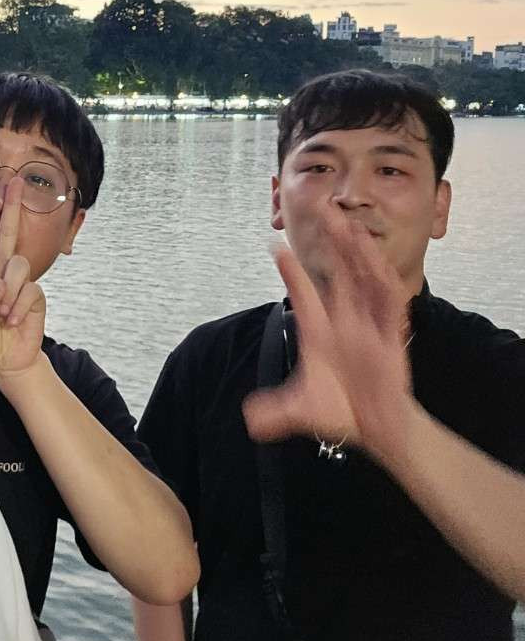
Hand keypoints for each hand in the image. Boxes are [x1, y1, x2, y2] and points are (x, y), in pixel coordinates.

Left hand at [0, 179, 46, 378]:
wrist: (6, 358)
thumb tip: (0, 284)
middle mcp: (0, 271)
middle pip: (8, 232)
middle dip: (12, 206)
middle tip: (16, 180)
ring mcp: (19, 281)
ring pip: (18, 264)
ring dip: (9, 291)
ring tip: (2, 314)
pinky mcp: (35, 293)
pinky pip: (29, 289)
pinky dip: (18, 307)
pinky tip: (13, 320)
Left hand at [243, 203, 418, 460]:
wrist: (376, 429)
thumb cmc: (340, 411)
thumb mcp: (301, 410)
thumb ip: (276, 412)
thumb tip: (249, 419)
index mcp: (319, 334)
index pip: (302, 295)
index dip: (289, 272)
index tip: (275, 245)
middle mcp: (343, 324)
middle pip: (336, 275)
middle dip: (330, 245)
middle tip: (320, 211)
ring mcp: (368, 327)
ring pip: (363, 280)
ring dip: (357, 254)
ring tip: (348, 226)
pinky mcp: (391, 337)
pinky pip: (390, 303)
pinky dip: (385, 281)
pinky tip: (378, 261)